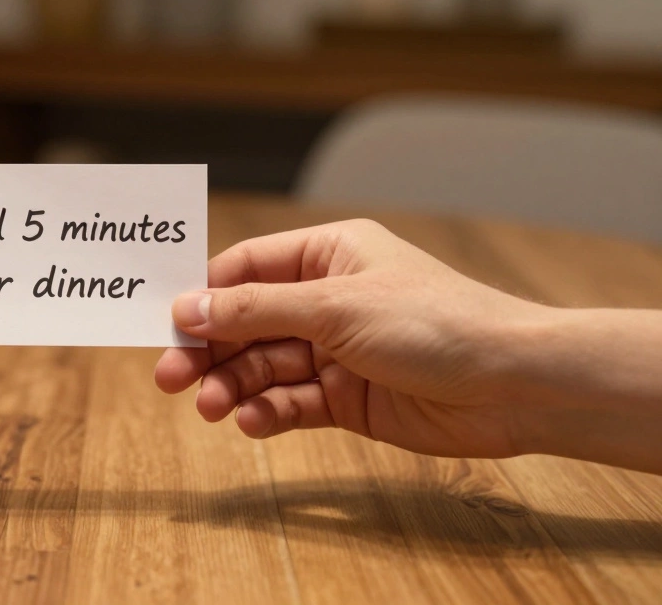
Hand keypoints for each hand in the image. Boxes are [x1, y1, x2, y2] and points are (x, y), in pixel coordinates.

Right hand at [156, 219, 548, 458]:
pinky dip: (268, 412)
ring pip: (264, 366)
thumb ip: (254, 310)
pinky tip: (252, 422)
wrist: (511, 385)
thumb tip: (186, 308)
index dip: (203, 296)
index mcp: (327, 254)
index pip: (246, 269)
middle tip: (170, 378)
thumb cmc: (432, 322)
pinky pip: (291, 402)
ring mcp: (336, 350)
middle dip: (210, 350)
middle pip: (247, 323)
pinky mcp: (348, 397)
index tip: (165, 324)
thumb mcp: (332, 306)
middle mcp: (327, 299)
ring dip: (233, 386)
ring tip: (211, 407)